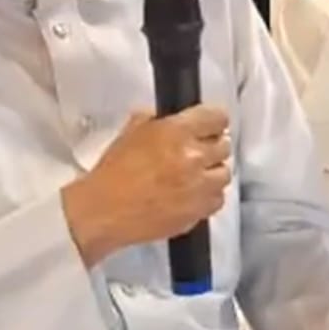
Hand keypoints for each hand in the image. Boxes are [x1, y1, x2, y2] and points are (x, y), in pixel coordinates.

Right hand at [62, 106, 229, 266]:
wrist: (103, 211)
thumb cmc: (112, 174)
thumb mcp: (130, 133)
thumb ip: (153, 120)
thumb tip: (165, 118)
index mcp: (177, 132)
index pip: (217, 117)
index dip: (214, 122)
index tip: (210, 126)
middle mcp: (193, 157)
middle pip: (224, 145)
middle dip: (212, 147)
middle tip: (198, 152)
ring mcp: (199, 186)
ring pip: (224, 174)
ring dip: (212, 172)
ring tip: (195, 176)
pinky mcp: (198, 212)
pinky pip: (217, 200)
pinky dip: (208, 197)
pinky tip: (192, 195)